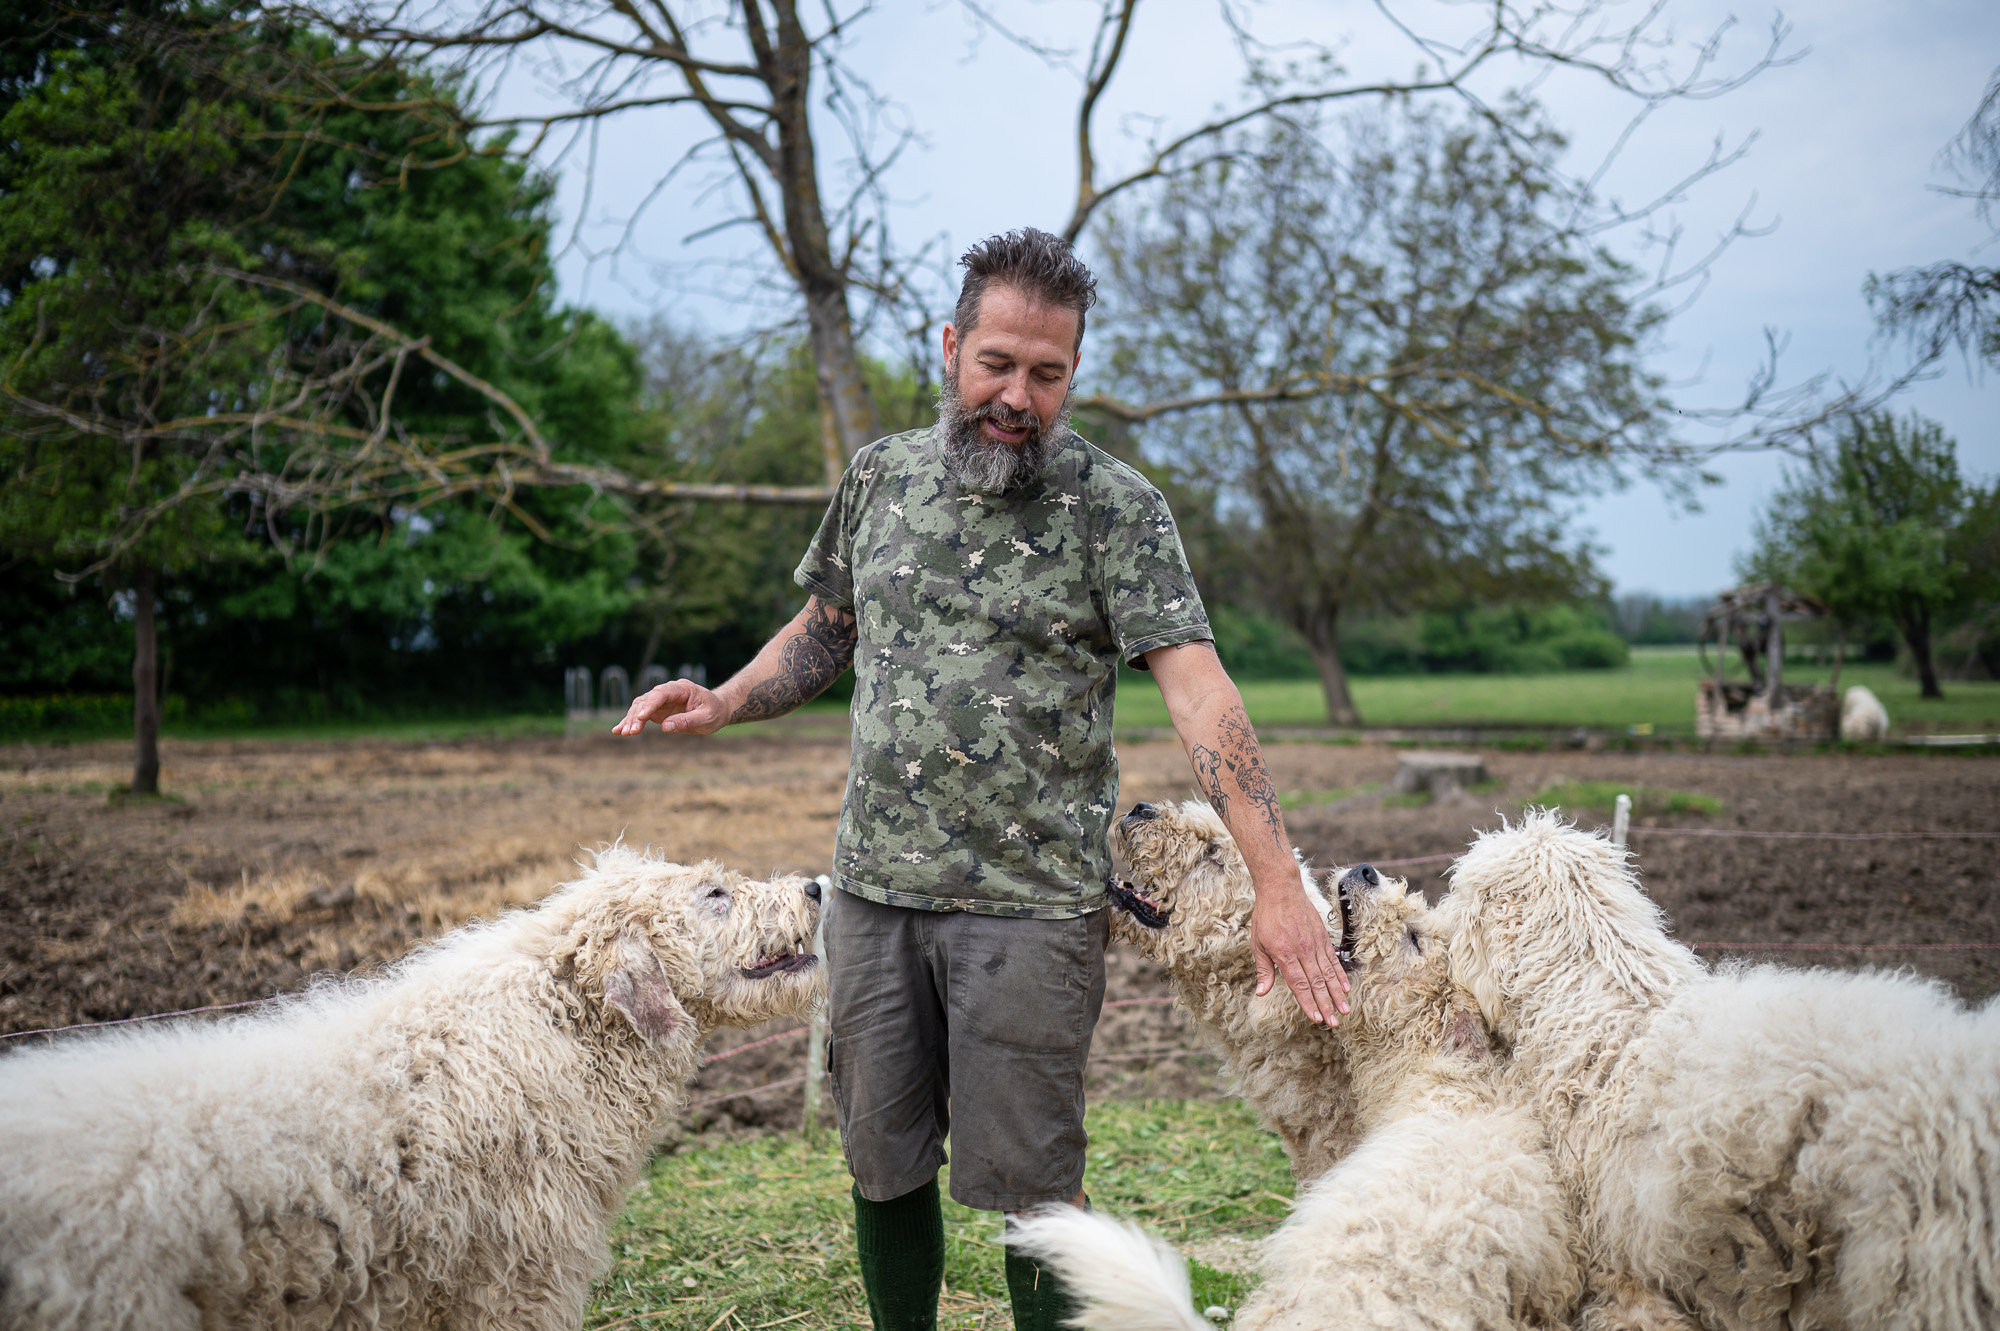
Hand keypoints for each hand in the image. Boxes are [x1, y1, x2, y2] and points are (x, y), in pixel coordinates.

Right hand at [611, 680, 730, 735]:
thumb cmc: (714, 712)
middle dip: (638, 715)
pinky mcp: (658, 710)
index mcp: (682, 688)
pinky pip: (641, 714)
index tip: (642, 717)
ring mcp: (662, 700)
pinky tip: (618, 730)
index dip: (651, 704)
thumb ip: (687, 721)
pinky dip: (631, 722)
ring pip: (640, 706)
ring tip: (623, 733)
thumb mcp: (706, 718)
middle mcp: (669, 691)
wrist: (717, 710)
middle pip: (647, 699)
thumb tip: (665, 727)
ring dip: (631, 719)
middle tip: (632, 732)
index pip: (662, 693)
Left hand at [1250, 882, 1350, 1025]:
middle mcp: (1302, 950)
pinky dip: (1340, 975)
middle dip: (1326, 1005)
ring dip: (1337, 994)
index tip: (1315, 1019)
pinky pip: (1333, 960)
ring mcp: (1315, 944)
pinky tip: (1345, 988)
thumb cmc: (1266, 917)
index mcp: (1284, 954)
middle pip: (1317, 983)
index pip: (1299, 984)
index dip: (1308, 1003)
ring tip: (1345, 1011)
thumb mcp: (1257, 943)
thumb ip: (1264, 970)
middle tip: (1334, 1024)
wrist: (1281, 889)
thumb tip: (1261, 992)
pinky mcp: (1322, 937)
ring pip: (1329, 974)